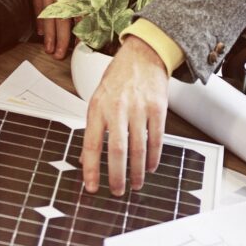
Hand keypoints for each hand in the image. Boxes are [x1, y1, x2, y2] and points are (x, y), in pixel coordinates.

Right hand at [28, 0, 99, 58]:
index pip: (79, 15)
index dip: (81, 31)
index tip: (83, 45)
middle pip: (60, 21)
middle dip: (61, 40)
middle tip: (60, 56)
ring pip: (47, 16)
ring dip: (50, 35)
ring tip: (50, 50)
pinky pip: (37, 5)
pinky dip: (39, 19)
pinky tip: (41, 31)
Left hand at [82, 36, 168, 193]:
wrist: (144, 54)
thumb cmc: (119, 77)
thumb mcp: (98, 97)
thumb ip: (94, 126)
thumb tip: (87, 158)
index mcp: (98, 107)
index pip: (91, 144)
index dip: (90, 169)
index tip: (91, 187)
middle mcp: (118, 108)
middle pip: (117, 150)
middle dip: (117, 176)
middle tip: (117, 191)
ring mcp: (139, 108)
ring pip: (138, 148)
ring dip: (137, 171)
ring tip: (135, 184)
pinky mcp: (158, 108)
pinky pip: (156, 139)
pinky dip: (153, 157)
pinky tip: (150, 166)